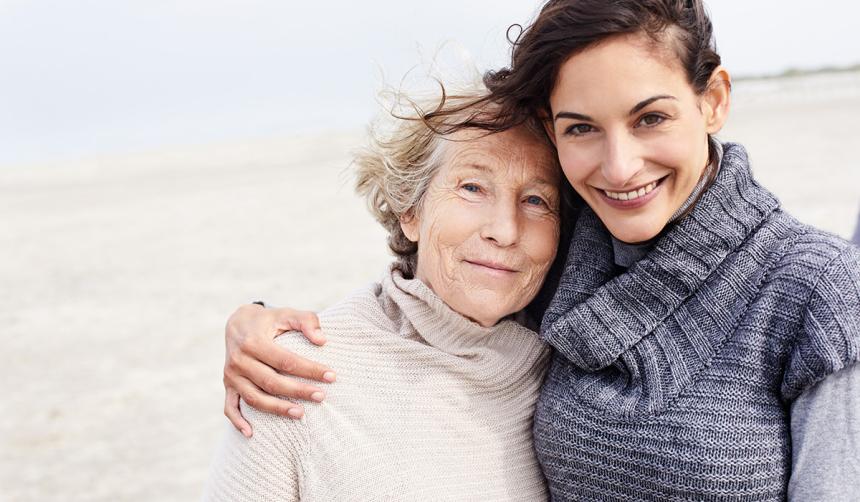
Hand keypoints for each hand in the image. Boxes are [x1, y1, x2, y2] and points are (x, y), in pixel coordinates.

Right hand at [223, 304, 334, 436]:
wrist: (238, 323)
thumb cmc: (270, 321)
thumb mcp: (287, 313)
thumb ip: (307, 321)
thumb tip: (322, 340)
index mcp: (254, 342)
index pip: (286, 360)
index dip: (309, 369)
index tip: (332, 376)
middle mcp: (239, 360)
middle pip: (271, 382)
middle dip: (298, 391)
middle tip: (322, 397)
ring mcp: (231, 376)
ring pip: (254, 398)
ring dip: (277, 409)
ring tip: (301, 414)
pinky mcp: (227, 386)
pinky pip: (230, 407)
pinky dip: (238, 421)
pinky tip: (251, 434)